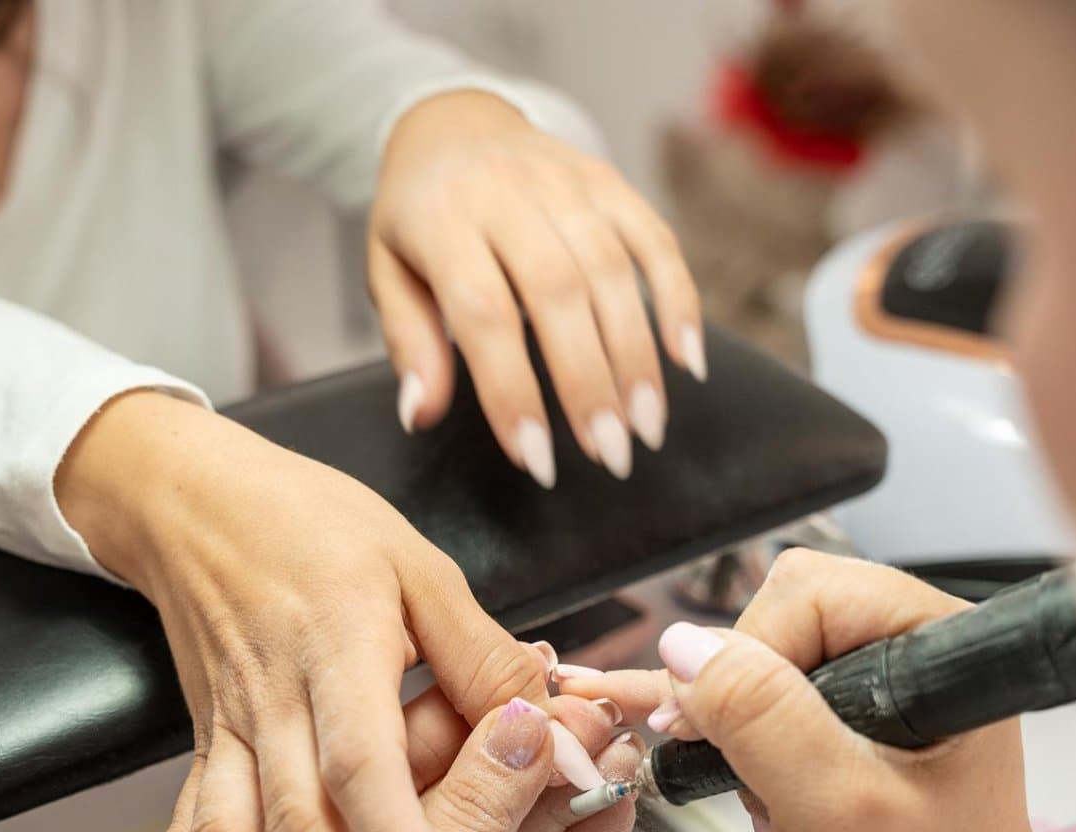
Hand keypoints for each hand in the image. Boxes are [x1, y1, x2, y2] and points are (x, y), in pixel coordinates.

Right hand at [57, 391, 607, 831]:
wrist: (191, 498)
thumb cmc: (315, 525)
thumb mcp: (422, 571)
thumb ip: (482, 657)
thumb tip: (549, 726)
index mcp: (337, 653)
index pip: (367, 763)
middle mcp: (274, 705)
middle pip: (294, 830)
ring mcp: (228, 738)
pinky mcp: (202, 757)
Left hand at [155, 691, 640, 831]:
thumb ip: (468, 815)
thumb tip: (520, 720)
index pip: (413, 733)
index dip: (492, 699)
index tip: (561, 676)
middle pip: (464, 777)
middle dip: (539, 744)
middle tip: (611, 710)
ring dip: (560, 796)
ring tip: (625, 753)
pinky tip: (610, 824)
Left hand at [370, 90, 704, 485]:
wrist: (454, 126)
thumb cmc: (419, 219)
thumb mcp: (387, 273)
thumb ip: (408, 342)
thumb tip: (419, 414)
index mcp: (440, 218)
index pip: (482, 313)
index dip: (512, 392)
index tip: (536, 460)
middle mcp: (507, 192)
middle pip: (558, 293)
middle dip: (590, 384)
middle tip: (610, 455)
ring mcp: (565, 181)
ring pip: (613, 271)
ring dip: (637, 357)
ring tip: (646, 428)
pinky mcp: (610, 181)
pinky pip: (655, 239)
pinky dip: (679, 301)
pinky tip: (687, 362)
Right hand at [559, 550, 1044, 831]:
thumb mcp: (834, 812)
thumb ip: (764, 723)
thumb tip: (684, 647)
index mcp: (934, 644)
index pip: (810, 594)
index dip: (751, 656)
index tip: (724, 732)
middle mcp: (907, 643)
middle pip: (781, 611)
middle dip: (737, 682)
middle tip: (717, 751)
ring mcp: (874, 675)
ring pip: (763, 648)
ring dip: (731, 707)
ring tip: (733, 769)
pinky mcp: (844, 708)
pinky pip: (766, 681)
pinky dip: (717, 707)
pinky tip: (667, 722)